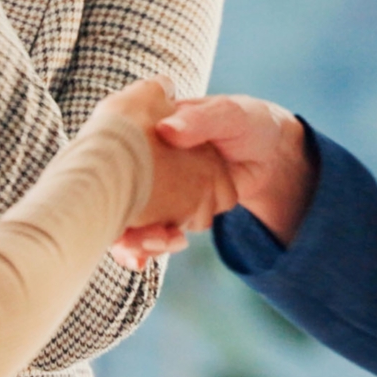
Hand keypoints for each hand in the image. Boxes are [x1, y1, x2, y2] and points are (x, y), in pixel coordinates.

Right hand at [89, 79, 235, 268]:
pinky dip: (150, 247)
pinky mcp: (177, 214)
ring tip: (159, 242)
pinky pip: (157, 233)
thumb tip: (166, 130)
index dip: (106, 174)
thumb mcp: (228, 114)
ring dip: (138, 238)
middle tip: (128, 238)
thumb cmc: (246, 122)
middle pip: (121, 194)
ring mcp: (163, 191)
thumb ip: (200, 120)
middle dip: (120, 221)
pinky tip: (141, 262)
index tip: (110, 197)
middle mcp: (150, 163)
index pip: (118, 151)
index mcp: (152, 131)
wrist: (270, 155)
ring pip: (137, 219)